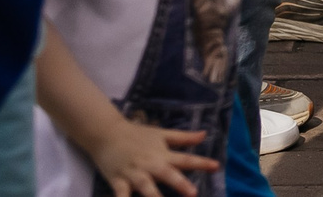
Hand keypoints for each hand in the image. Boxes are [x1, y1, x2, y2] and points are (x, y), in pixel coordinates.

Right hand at [80, 117, 219, 196]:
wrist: (106, 133)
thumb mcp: (161, 134)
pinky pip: (121, 196)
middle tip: (193, 193)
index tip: (216, 167)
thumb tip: (205, 135)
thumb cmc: (136, 134)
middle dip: (180, 184)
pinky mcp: (118, 182)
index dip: (201, 163)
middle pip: (167, 174)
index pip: (185, 158)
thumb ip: (183, 138)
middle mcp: (150, 164)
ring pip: (146, 188)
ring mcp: (134, 174)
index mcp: (162, 154)